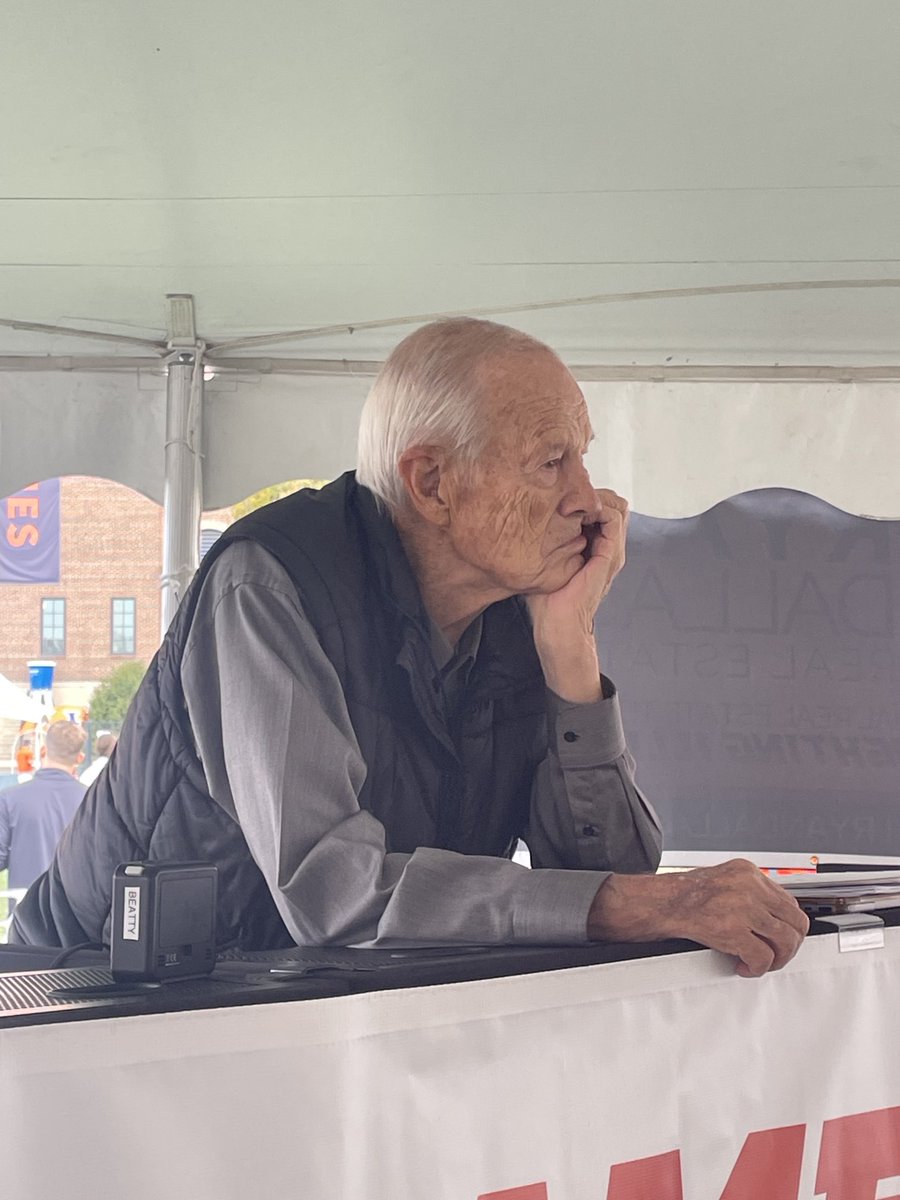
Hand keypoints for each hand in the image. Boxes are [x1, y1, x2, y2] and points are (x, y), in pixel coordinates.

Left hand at [526, 489, 628, 702]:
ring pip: (617, 506)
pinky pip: (613, 518)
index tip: (558, 501)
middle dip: (591, 495)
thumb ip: (544, 542)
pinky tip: (572, 514)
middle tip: (565, 499)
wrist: (557, 627)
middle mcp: (608, 548)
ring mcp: (611, 551)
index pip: (601, 508)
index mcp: (595, 549)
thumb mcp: (543, 562)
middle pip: (614, 503)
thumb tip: (521, 524)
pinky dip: (596, 508)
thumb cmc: (546, 601)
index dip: (583, 499)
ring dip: (593, 499)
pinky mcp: (609, 555)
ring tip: (568, 506)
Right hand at [587, 859, 809, 976]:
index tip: (780, 937)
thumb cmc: (684, 895)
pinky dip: (757, 968)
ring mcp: (744, 907)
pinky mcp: (734, 930)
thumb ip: (748, 892)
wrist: (660, 903)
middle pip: (795, 921)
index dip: (787, 925)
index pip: (789, 901)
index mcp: (749, 872)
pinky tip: (743, 966)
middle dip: (790, 944)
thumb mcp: (723, 881)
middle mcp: (750, 886)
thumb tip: (770, 915)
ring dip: (777, 959)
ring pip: (785, 940)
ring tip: (762, 962)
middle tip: (776, 954)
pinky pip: (763, 956)